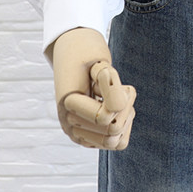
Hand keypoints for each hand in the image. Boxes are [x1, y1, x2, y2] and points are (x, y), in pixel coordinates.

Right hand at [51, 27, 135, 149]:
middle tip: (119, 84)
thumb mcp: (98, 61)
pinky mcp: (91, 135)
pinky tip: (119, 104)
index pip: (105, 117)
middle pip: (112, 132)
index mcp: (67, 105)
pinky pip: (118, 142)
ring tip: (119, 94)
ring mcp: (80, 132)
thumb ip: (108, 81)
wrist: (74, 49)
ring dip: (125, 115)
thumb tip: (118, 108)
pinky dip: (125, 122)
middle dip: (124, 106)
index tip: (110, 72)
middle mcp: (70, 124)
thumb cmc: (85, 51)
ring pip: (116, 141)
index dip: (118, 95)